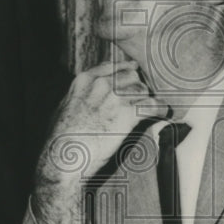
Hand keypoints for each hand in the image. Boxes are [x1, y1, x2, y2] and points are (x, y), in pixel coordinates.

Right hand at [38, 60, 164, 185]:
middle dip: (136, 88)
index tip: (133, 75)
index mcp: (85, 80)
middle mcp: (101, 84)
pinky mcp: (128, 114)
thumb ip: (80, 96)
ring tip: (148, 110)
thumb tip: (87, 97)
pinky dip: (160, 110)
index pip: (113, 67)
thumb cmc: (61, 138)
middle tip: (139, 100)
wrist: (65, 157)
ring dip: (146, 100)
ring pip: (143, 90)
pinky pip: (153, 105)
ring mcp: (115, 98)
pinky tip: (162, 113)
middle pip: (131, 77)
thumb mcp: (65, 108)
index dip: (126, 72)